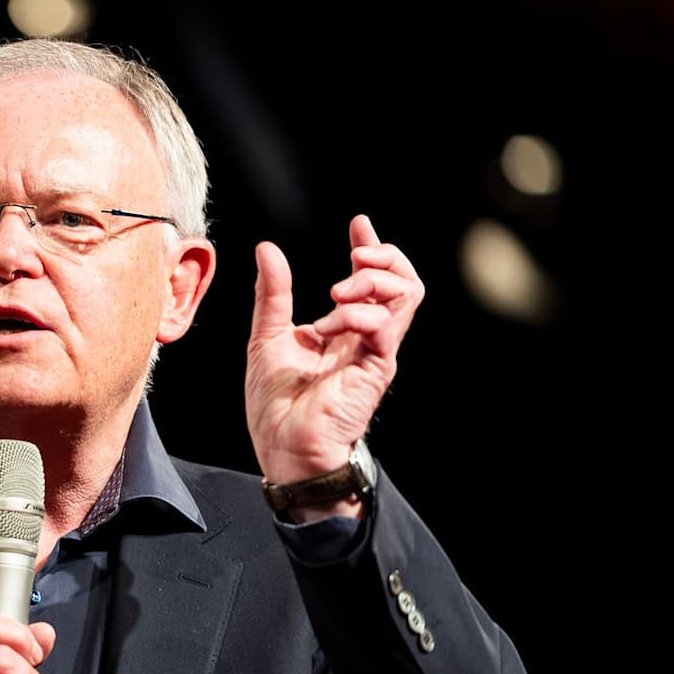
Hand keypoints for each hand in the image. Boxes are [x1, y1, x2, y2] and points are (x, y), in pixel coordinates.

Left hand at [246, 214, 423, 496]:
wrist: (282, 448)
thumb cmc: (276, 406)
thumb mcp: (267, 337)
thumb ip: (273, 294)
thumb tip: (267, 249)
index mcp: (345, 331)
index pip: (374, 280)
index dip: (372, 246)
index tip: (359, 224)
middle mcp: (366, 339)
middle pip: (404, 283)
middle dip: (383, 257)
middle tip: (353, 257)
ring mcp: (375, 353)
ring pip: (406, 296)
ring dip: (372, 280)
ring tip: (335, 294)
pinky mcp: (376, 370)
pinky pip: (385, 327)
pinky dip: (358, 314)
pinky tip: (328, 326)